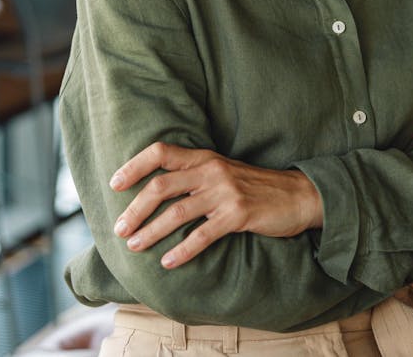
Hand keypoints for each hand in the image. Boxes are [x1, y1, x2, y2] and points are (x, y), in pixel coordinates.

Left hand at [109, 142, 322, 268]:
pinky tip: (168, 262)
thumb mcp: (222, 171)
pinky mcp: (238, 215)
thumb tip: (155, 191)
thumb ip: (193, 175)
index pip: (161, 152)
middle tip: (120, 228)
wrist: (297, 195)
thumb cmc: (253, 186)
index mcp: (204, 157)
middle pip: (162, 185)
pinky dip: (182, 249)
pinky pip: (203, 234)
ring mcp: (224, 192)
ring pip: (177, 212)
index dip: (135, 165)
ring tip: (134, 246)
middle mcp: (211, 170)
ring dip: (151, 231)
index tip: (115, 183)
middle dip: (135, 208)